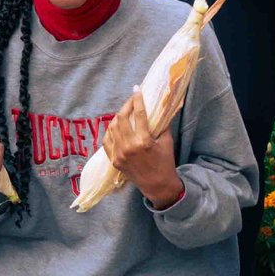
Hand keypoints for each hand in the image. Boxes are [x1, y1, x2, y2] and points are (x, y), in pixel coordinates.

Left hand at [101, 91, 183, 209]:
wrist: (158, 186)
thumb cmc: (165, 163)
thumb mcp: (167, 142)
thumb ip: (163, 124)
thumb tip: (162, 107)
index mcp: (143, 141)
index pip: (138, 114)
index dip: (137, 99)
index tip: (137, 89)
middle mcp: (129, 147)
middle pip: (122, 118)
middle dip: (126, 106)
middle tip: (131, 100)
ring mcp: (119, 154)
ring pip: (112, 128)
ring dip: (118, 117)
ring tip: (125, 113)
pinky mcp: (114, 161)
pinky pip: (107, 141)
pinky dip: (111, 131)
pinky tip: (116, 126)